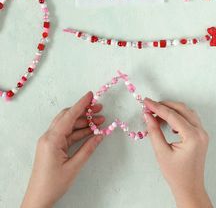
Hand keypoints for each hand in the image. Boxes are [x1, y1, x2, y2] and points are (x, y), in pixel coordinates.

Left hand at [21, 92, 104, 207]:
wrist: (38, 198)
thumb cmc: (53, 184)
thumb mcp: (73, 167)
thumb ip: (88, 149)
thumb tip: (100, 135)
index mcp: (52, 139)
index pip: (68, 116)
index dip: (81, 104)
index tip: (91, 95)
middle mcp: (49, 136)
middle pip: (67, 117)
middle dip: (84, 112)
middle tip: (99, 109)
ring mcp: (50, 141)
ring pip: (68, 125)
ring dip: (83, 122)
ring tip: (99, 121)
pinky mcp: (52, 146)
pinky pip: (67, 134)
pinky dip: (78, 132)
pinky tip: (91, 131)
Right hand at [144, 99, 212, 207]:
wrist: (189, 187)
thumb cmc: (176, 174)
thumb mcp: (161, 152)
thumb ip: (154, 131)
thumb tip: (147, 115)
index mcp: (192, 136)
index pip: (172, 115)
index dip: (157, 107)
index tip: (146, 102)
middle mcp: (200, 132)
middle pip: (181, 109)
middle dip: (164, 105)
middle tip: (149, 107)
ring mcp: (202, 133)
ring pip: (186, 111)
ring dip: (171, 109)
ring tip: (156, 113)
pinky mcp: (200, 135)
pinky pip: (189, 118)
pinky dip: (177, 115)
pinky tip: (167, 121)